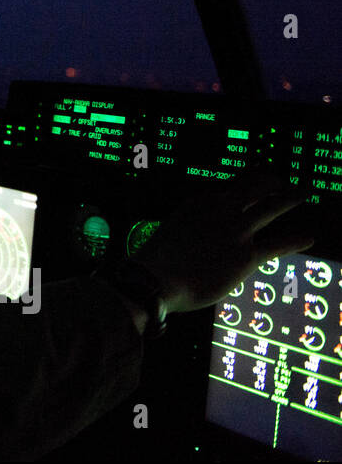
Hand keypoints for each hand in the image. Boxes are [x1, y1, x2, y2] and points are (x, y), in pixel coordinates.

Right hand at [132, 173, 313, 314]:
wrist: (155, 279)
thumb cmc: (157, 262)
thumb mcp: (173, 230)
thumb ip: (193, 227)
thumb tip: (202, 238)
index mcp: (200, 202)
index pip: (230, 188)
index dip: (245, 185)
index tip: (253, 186)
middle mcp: (220, 209)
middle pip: (255, 186)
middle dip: (271, 183)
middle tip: (282, 184)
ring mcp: (237, 230)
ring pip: (272, 206)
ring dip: (289, 199)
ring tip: (301, 194)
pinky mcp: (248, 256)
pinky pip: (279, 244)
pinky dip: (296, 240)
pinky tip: (308, 238)